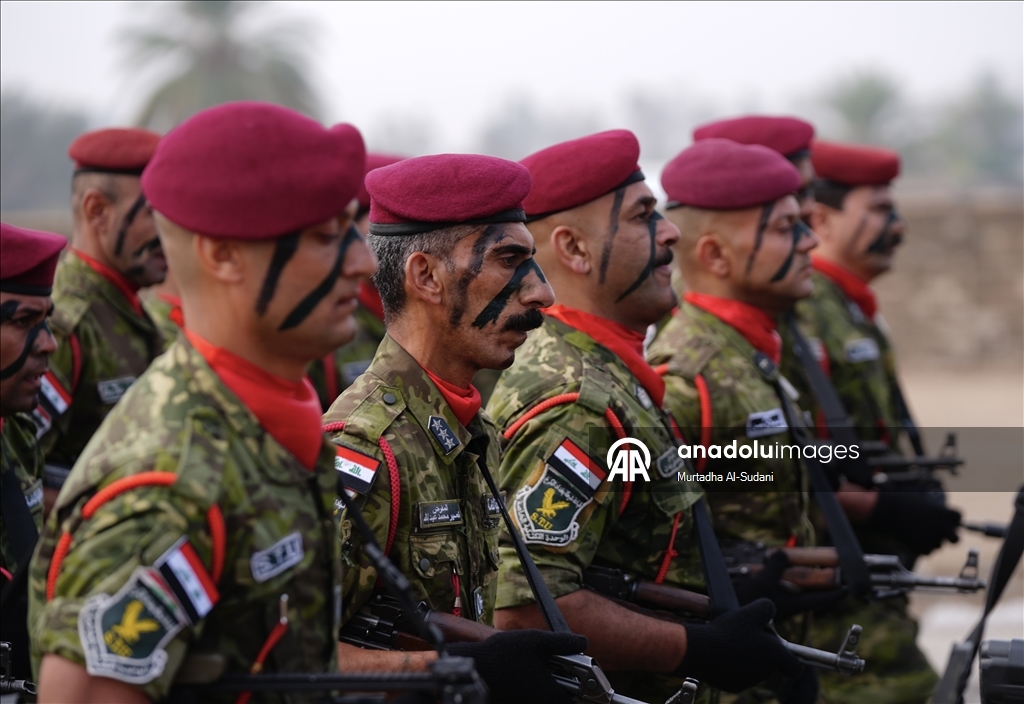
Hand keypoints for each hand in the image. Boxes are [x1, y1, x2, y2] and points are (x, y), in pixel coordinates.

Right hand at [448, 629, 586, 703]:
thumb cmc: (503, 655)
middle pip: (561, 700)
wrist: (472, 667)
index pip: (576, 701)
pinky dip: (533, 688)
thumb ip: (564, 642)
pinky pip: (531, 697)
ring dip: (548, 685)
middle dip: (565, 686)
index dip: (583, 689)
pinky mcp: (514, 702)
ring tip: (540, 666)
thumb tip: (583, 642)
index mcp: (550, 694)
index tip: (581, 676)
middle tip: (560, 668)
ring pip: (545, 698)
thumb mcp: (537, 640)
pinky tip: (525, 672)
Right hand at [678, 599, 803, 691]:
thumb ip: (767, 608)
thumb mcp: (750, 612)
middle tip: (746, 635)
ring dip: (746, 657)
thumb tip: (770, 611)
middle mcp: (765, 672)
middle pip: (771, 664)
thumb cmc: (728, 631)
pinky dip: (732, 666)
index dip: (792, 659)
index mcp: (774, 656)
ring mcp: (748, 681)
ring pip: (753, 669)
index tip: (781, 649)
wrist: (701, 650)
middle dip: (761, 651)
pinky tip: (721, 653)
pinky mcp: (732, 686)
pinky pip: (737, 675)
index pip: (796, 667)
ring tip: (730, 642)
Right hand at [734, 552, 847, 619]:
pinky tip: (773, 570)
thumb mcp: (762, 582)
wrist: (727, 619)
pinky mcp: (770, 604)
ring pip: (797, 591)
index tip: (849, 586)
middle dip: (818, 580)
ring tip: (796, 563)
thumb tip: (783, 553)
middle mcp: (790, 607)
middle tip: (826, 566)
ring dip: (798, 578)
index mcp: (795, 605)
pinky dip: (783, 580)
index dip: (837, 592)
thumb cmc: (746, 605)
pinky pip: (783, 590)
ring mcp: (780, 606)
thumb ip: (775, 567)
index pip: (823, 599)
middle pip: (812, 594)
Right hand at [868, 492, 960, 554]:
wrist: (889, 512)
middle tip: (942, 535)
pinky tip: (911, 537)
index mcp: (945, 513)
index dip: (952, 519)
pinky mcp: (923, 548)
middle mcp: (943, 528)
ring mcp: (934, 539)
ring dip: (931, 541)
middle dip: (951, 537)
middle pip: (956, 538)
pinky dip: (921, 547)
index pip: (959, 518)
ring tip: (916, 532)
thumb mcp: (925, 503)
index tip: (946, 519)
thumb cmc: (905, 503)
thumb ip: (937, 512)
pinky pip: (927, 551)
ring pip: (939, 545)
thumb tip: (943, 521)